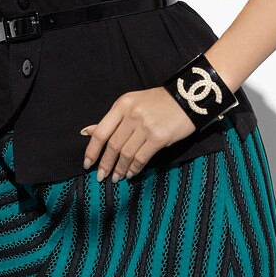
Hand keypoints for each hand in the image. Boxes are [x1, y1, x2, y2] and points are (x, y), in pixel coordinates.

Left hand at [80, 87, 196, 182]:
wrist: (188, 98)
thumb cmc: (159, 102)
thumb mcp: (132, 103)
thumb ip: (113, 119)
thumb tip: (88, 132)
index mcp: (122, 105)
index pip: (101, 132)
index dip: (92, 150)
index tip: (87, 164)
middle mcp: (132, 115)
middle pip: (112, 145)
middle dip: (105, 163)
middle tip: (101, 176)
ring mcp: (146, 127)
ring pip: (126, 154)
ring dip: (119, 169)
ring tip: (116, 177)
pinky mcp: (159, 138)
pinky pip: (141, 157)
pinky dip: (134, 168)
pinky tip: (131, 174)